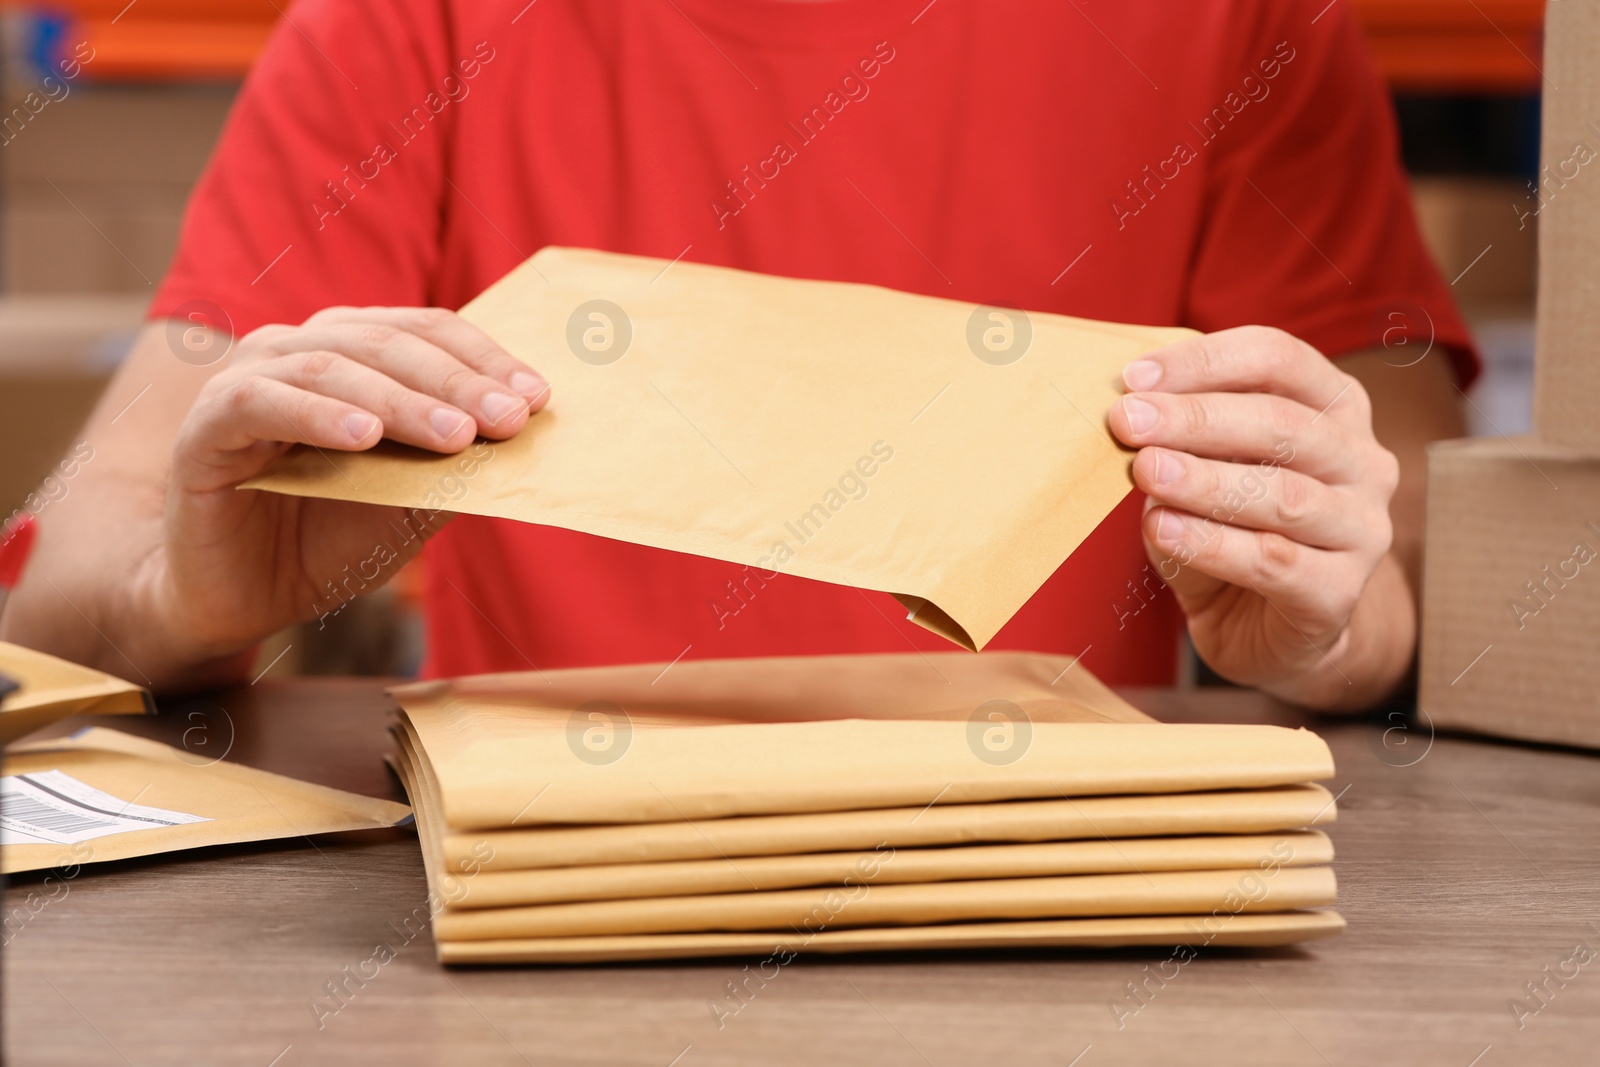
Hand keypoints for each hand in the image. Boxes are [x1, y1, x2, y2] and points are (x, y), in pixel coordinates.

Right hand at [146, 306, 547, 666]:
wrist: (239, 595)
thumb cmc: (326, 538)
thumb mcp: (409, 503)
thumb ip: (453, 465)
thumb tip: (523, 438)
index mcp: (354, 355)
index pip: (427, 332)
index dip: (485, 359)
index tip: (537, 398)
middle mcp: (300, 351)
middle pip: (388, 343)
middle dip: (456, 382)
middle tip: (508, 419)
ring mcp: (249, 379)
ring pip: (332, 365)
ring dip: (401, 400)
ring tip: (452, 434)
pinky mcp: (205, 425)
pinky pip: (260, 401)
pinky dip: (317, 414)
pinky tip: (364, 437)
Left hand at [1107, 326, 1402, 708]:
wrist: (1266, 630)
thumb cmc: (1232, 530)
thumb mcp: (1203, 471)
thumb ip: (1181, 439)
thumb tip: (1131, 413)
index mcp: (1335, 407)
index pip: (1278, 360)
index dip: (1205, 362)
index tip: (1133, 378)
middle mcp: (1362, 461)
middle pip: (1283, 423)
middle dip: (1196, 418)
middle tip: (1127, 421)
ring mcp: (1362, 528)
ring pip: (1284, 495)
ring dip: (1205, 480)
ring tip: (1145, 471)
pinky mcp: (1341, 592)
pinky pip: (1274, 561)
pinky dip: (1212, 543)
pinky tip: (1162, 528)